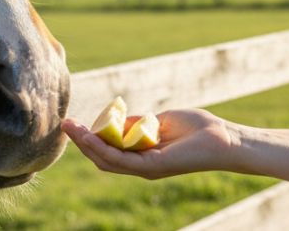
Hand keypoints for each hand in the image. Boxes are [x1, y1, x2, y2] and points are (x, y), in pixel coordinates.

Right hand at [61, 108, 238, 179]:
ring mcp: (145, 169)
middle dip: (81, 142)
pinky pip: (121, 159)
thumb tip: (116, 120)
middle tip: (65, 124)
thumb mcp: (159, 121)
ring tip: (70, 128)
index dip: (90, 139)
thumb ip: (138, 123)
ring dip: (85, 144)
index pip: (109, 151)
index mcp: (143, 156)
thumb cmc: (198, 128)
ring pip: (106, 160)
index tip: (75, 124)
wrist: (223, 138)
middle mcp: (141, 167)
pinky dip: (103, 148)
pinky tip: (90, 136)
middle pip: (102, 158)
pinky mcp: (152, 167)